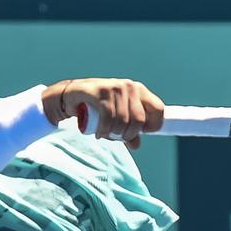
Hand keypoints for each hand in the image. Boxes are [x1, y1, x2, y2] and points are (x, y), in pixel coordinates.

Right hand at [41, 78, 164, 148]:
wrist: (71, 96)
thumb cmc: (96, 107)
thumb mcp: (116, 119)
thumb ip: (127, 131)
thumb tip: (137, 144)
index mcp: (139, 90)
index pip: (158, 109)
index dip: (153, 126)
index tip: (140, 134)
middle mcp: (129, 86)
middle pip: (139, 119)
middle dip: (128, 134)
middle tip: (115, 137)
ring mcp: (115, 87)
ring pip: (123, 120)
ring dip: (113, 133)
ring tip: (104, 134)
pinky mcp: (100, 91)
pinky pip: (108, 116)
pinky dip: (104, 129)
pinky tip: (99, 133)